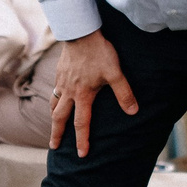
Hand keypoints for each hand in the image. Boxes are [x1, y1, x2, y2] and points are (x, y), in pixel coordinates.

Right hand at [47, 31, 138, 156]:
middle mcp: (68, 92)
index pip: (81, 123)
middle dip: (56, 134)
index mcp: (83, 95)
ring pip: (53, 104)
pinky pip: (54, 91)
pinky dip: (53, 100)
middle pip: (59, 118)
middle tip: (54, 147)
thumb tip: (133, 111)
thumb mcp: (115, 73)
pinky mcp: (59, 72)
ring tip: (53, 125)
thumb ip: (124, 93)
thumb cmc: (99, 52)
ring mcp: (61, 82)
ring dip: (53, 117)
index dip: (82, 140)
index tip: (81, 154)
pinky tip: (56, 99)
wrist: (80, 32)